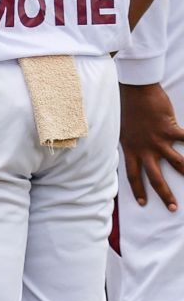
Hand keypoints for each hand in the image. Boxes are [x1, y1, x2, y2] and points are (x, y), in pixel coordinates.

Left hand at [121, 81, 183, 210]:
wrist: (135, 92)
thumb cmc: (130, 110)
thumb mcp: (124, 131)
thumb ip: (132, 144)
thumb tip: (137, 153)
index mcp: (130, 150)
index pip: (132, 175)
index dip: (138, 190)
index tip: (142, 203)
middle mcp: (144, 149)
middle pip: (154, 178)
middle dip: (164, 195)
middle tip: (173, 208)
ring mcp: (158, 141)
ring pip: (177, 163)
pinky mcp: (170, 130)